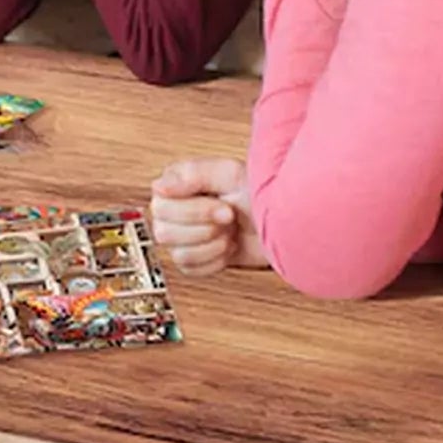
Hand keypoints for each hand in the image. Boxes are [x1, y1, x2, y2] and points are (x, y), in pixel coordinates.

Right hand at [150, 157, 266, 275]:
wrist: (283, 223)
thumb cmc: (260, 194)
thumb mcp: (229, 173)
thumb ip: (191, 173)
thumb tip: (158, 186)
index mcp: (177, 186)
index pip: (160, 204)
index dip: (193, 210)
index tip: (223, 205)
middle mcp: (175, 211)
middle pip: (164, 231)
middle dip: (205, 228)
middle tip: (229, 219)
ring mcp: (183, 237)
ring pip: (177, 253)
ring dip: (212, 245)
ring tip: (230, 233)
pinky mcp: (194, 260)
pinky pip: (190, 269)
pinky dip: (214, 261)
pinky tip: (228, 248)